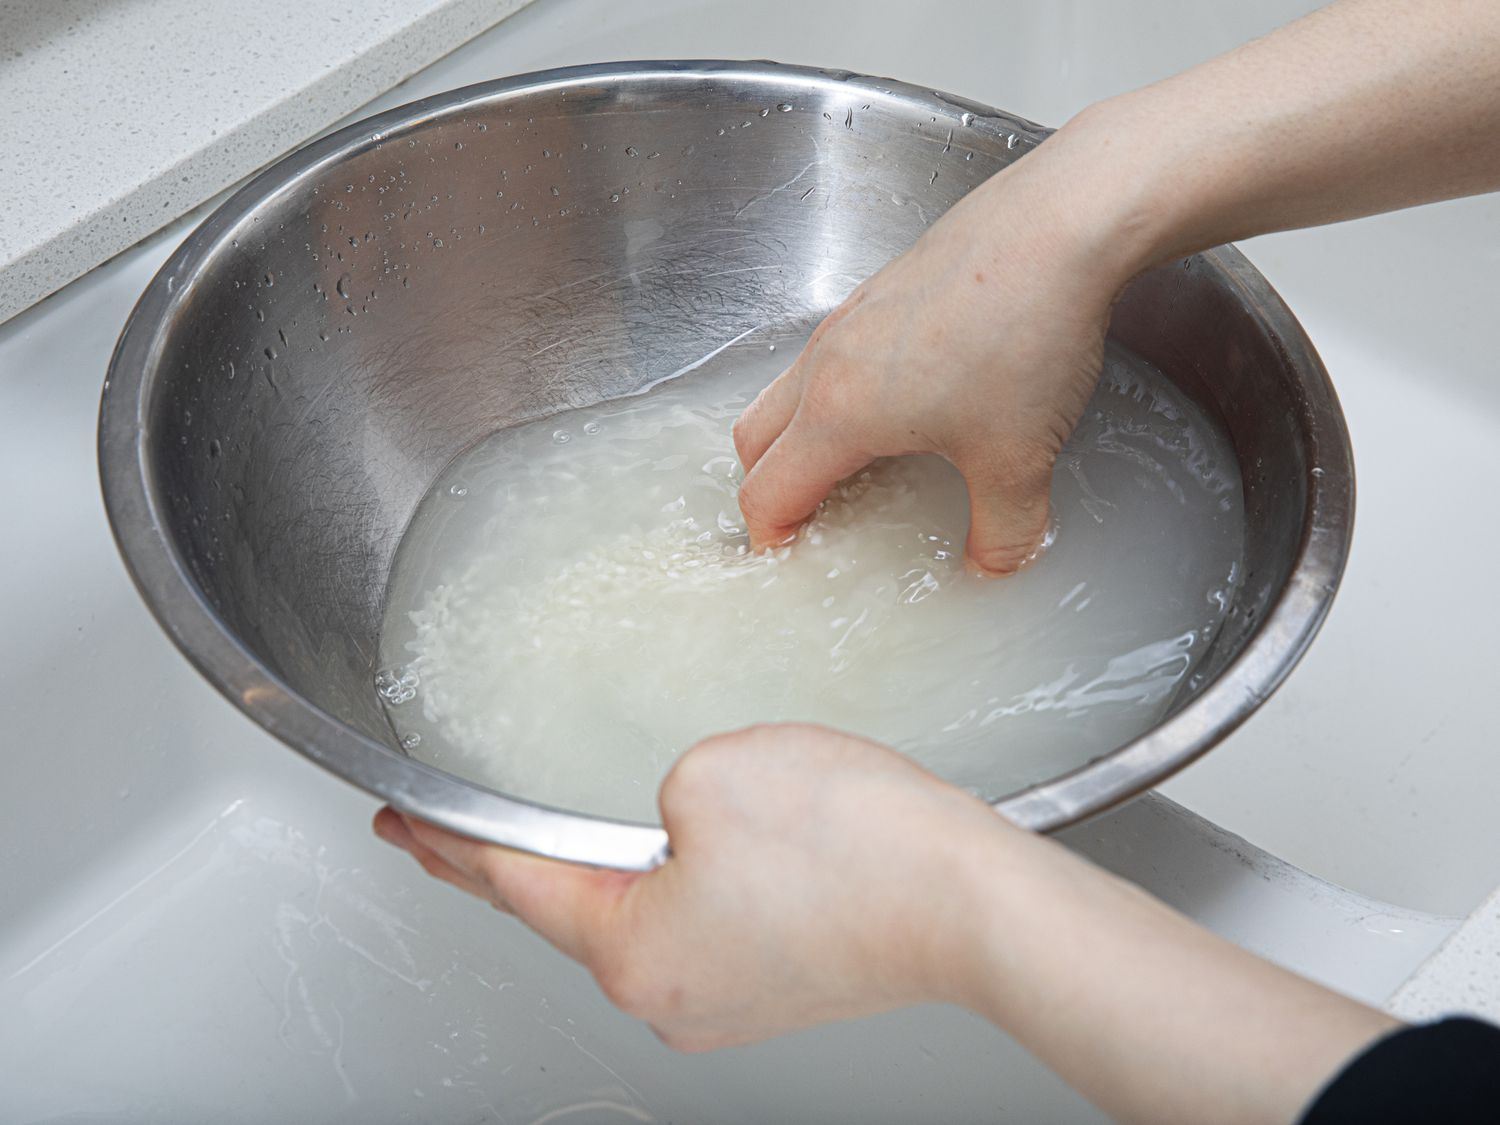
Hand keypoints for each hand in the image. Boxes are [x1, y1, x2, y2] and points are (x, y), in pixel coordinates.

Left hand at [376, 722, 1393, 1122]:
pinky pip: (693, 922)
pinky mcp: (774, 981)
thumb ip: (655, 788)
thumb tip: (673, 817)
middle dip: (507, 865)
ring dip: (595, 871)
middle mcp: (668, 992)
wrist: (973, 903)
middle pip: (565, 911)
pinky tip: (676, 850)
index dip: (444, 843)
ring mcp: (725, 997)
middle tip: (451, 833)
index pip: (508, 883)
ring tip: (562, 835)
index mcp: (629, 948)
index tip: (400, 823)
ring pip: (633, 917)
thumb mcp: (714, 771)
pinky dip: (665, 882)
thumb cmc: (859, 849)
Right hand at [733, 150, 1127, 574]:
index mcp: (837, 414)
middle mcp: (827, 362)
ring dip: (801, 434)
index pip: (766, 492)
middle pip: (755, 439)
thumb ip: (1003, 530)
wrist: (1062, 225)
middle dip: (770, 485)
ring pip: (788, 389)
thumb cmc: (1025, 335)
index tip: (792, 560)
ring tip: (858, 463)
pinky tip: (905, 401)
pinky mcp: (882, 289)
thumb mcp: (1019, 460)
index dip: (771, 538)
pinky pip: (831, 353)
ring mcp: (850, 318)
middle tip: (813, 518)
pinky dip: (837, 391)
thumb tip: (997, 564)